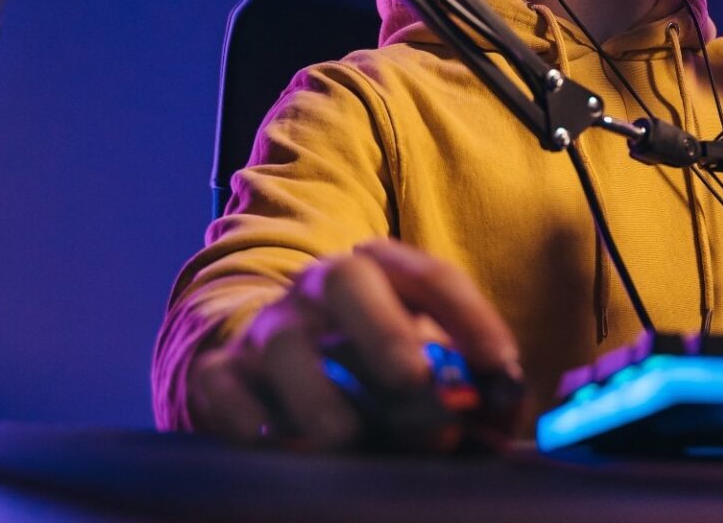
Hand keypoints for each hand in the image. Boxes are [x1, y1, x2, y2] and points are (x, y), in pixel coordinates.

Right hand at [185, 239, 522, 450]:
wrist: (257, 370)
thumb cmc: (360, 374)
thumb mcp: (417, 370)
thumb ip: (467, 392)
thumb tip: (502, 415)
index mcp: (379, 276)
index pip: (430, 277)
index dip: (471, 318)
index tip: (503, 368)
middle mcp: (319, 291)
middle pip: (348, 278)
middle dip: (384, 331)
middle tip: (414, 383)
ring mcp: (266, 331)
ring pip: (283, 344)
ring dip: (320, 396)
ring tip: (348, 437)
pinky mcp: (218, 375)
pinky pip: (225, 391)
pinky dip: (251, 422)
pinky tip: (279, 446)